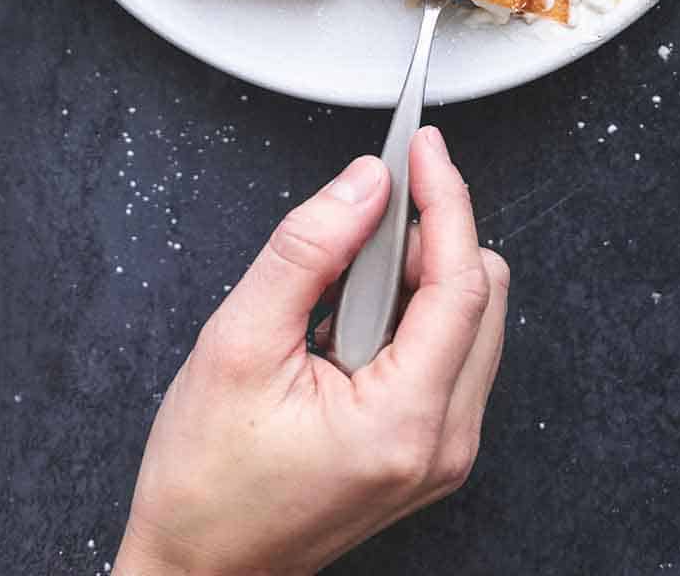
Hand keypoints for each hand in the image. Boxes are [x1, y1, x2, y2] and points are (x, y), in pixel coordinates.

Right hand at [115, 126, 508, 575]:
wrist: (197, 570)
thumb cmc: (206, 483)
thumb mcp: (238, 343)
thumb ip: (307, 250)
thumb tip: (364, 184)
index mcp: (403, 422)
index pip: (460, 282)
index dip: (444, 198)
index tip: (423, 147)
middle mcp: (442, 443)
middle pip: (482, 294)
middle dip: (428, 238)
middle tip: (359, 225)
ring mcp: (442, 452)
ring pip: (472, 320)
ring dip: (417, 278)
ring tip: (337, 295)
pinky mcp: (428, 450)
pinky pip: (451, 352)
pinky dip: (412, 315)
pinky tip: (350, 324)